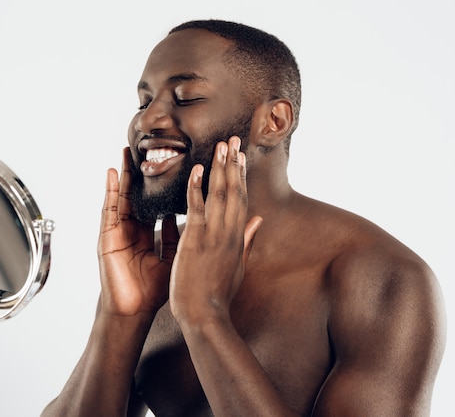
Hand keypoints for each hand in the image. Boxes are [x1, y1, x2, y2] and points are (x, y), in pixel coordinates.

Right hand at [98, 147, 178, 315]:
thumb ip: (186, 234)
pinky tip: (114, 173)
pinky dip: (111, 191)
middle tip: (152, 148)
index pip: (159, 201)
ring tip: (129, 151)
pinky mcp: (107, 237)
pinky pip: (109, 210)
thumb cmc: (156, 289)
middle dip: (145, 173)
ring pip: (124, 196)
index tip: (176, 162)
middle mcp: (134, 228)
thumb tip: (200, 215)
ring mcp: (119, 231)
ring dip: (126, 174)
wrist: (136, 312)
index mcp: (151, 232)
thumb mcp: (176, 256)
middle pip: (141, 194)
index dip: (166, 184)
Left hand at [169, 136, 262, 323]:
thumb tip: (259, 220)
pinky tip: (198, 168)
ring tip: (222, 145)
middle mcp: (229, 232)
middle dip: (234, 164)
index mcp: (238, 238)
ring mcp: (213, 235)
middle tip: (234, 139)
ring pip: (219, 195)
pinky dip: (198, 187)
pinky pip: (197, 207)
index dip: (242, 176)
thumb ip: (247, 240)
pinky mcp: (196, 240)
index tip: (242, 156)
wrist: (205, 315)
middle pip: (234, 192)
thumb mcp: (238, 266)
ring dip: (221, 168)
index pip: (241, 200)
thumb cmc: (218, 294)